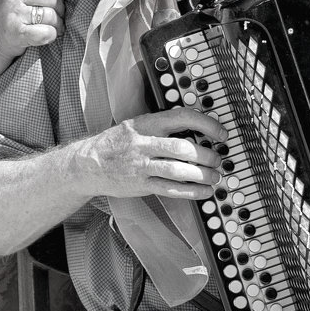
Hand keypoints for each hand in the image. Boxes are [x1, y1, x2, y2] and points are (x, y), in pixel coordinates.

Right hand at [0, 0, 64, 79]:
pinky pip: (46, 32)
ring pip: (51, 15)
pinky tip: (48, 35)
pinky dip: (52, 35)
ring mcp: (14, 14)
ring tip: (53, 26)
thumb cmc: (7, 10)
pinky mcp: (17, 33)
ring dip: (57, 24)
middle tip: (56, 14)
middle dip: (59, 7)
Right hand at [72, 108, 226, 201]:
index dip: (206, 124)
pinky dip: (191, 192)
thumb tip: (195, 130)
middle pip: (182, 148)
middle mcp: (144, 143)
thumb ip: (161, 126)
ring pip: (178, 170)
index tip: (221, 132)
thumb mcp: (135, 125)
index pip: (181, 118)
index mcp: (146, 123)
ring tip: (215, 177)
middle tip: (218, 159)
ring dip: (202, 175)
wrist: (88, 164)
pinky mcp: (141, 185)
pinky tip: (204, 192)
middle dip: (206, 155)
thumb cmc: (115, 143)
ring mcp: (142, 166)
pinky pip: (170, 190)